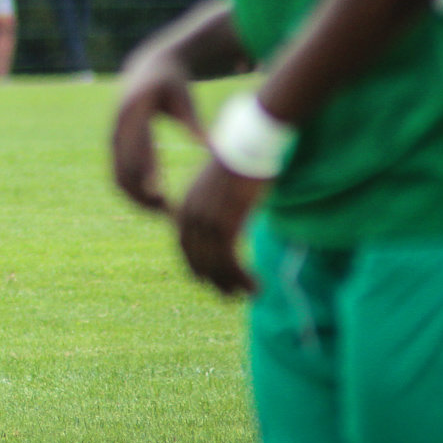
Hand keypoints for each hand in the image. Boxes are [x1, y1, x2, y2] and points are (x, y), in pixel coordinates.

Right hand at [109, 48, 206, 212]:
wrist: (147, 67)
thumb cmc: (171, 84)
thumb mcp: (184, 98)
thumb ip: (193, 122)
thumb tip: (210, 147)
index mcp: (134, 111)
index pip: (137, 148)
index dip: (146, 174)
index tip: (162, 196)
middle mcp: (118, 126)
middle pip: (123, 168)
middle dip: (142, 193)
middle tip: (167, 211)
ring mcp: (113, 137)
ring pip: (117, 176)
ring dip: (136, 197)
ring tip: (161, 210)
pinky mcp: (114, 145)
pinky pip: (117, 174)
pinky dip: (131, 191)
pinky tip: (152, 201)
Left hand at [176, 160, 265, 296]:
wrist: (247, 147)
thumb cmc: (239, 163)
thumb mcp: (219, 187)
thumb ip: (215, 206)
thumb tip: (225, 223)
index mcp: (186, 205)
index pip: (184, 245)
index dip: (196, 265)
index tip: (208, 280)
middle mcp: (191, 216)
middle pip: (198, 259)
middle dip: (215, 280)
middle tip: (229, 295)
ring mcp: (207, 222)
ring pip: (216, 265)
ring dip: (233, 284)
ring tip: (249, 294)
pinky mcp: (226, 225)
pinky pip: (231, 262)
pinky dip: (242, 278)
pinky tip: (257, 286)